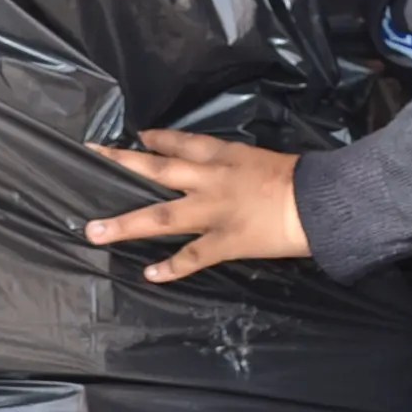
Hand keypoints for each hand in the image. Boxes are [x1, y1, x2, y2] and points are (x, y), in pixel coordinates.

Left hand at [83, 130, 308, 282]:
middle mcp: (210, 180)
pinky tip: (149, 274)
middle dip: (123, 164)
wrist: (318, 200)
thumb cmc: (298, 177)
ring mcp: (213, 212)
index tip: (137, 137)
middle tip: (93, 158)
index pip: (182, 142)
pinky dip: (170, 267)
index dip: (157, 140)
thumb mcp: (262, 158)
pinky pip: (192, 256)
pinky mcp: (225, 241)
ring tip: (95, 231)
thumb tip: (220, 172)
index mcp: (223, 155)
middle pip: (158, 170)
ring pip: (161, 217)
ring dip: (126, 224)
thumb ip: (235, 164)